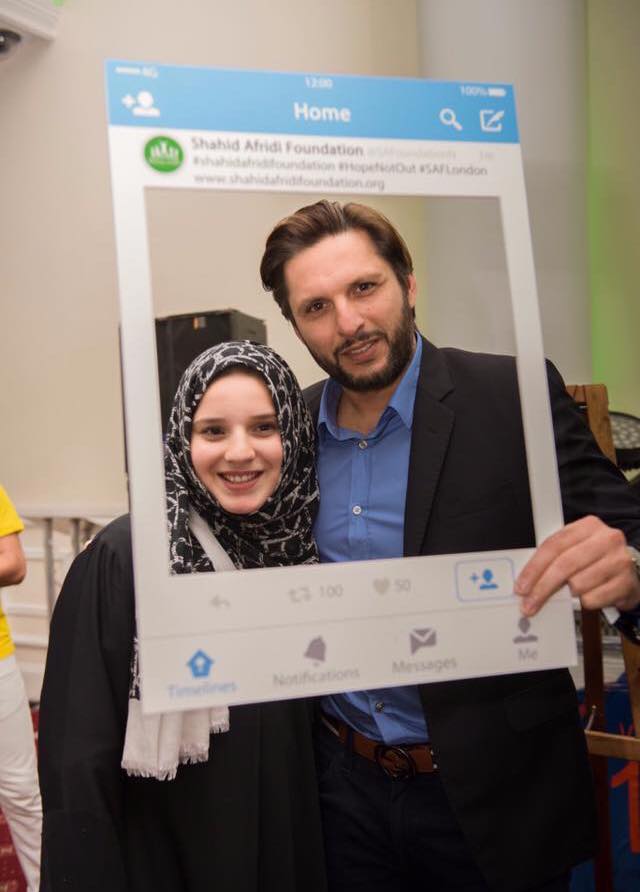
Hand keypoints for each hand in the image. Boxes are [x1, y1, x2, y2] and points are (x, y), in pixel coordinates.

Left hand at [515, 515, 639, 615]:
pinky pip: (593, 599)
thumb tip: (527, 581)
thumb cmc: (597, 561)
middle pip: (564, 565)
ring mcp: (619, 560)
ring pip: (578, 584)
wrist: (632, 572)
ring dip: (570, 593)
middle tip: (529, 604)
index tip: (521, 586)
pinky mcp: (627, 582)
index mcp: (588, 526)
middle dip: (542, 587)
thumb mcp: (576, 549)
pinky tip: (591, 594)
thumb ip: (554, 558)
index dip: (534, 568)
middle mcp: (606, 539)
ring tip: (575, 590)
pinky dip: (586, 601)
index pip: (553, 545)